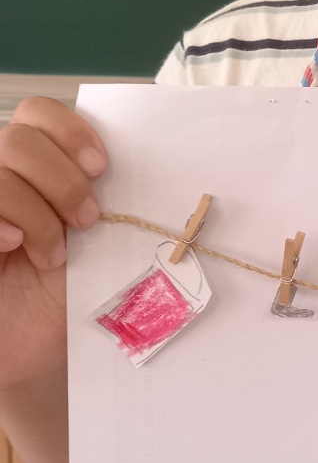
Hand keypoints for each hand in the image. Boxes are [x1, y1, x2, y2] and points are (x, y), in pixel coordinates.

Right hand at [0, 97, 107, 394]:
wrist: (41, 350)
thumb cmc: (76, 291)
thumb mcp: (103, 234)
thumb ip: (108, 193)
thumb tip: (157, 159)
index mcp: (38, 164)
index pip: (38, 111)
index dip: (70, 130)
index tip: (102, 167)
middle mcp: (3, 176)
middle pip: (18, 137)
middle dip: (61, 178)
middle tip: (86, 221)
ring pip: (0, 168)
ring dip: (35, 210)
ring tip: (52, 253)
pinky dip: (1, 220)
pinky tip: (12, 247)